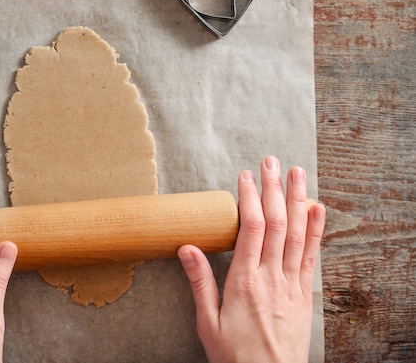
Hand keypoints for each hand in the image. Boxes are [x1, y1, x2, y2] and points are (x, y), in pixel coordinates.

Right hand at [178, 156, 324, 362]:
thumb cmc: (235, 354)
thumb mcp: (207, 322)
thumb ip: (199, 282)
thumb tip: (187, 248)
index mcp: (244, 282)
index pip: (251, 229)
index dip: (250, 198)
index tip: (246, 176)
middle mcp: (271, 277)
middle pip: (277, 223)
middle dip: (273, 188)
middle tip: (271, 161)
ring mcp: (291, 284)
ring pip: (297, 234)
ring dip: (298, 200)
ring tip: (297, 173)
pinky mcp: (303, 294)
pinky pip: (312, 256)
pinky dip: (316, 230)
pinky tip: (317, 209)